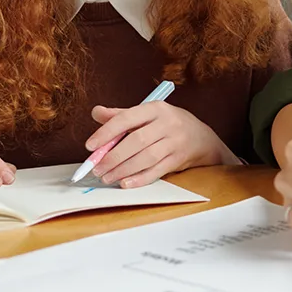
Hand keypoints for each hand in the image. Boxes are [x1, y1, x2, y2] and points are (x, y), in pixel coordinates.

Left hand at [85, 102, 236, 187]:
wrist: (201, 138)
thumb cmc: (167, 125)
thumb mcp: (148, 114)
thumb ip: (121, 115)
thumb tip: (96, 112)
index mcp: (156, 108)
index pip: (127, 118)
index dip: (106, 132)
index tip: (90, 145)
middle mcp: (168, 123)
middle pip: (136, 141)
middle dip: (113, 157)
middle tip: (96, 168)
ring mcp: (176, 142)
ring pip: (146, 158)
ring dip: (123, 170)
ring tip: (106, 177)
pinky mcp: (179, 159)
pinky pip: (157, 171)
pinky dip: (139, 179)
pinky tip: (125, 183)